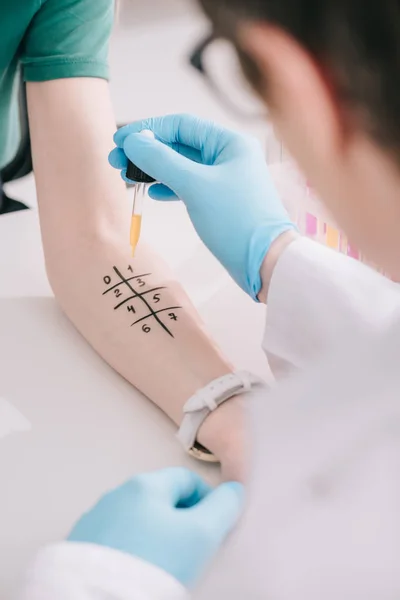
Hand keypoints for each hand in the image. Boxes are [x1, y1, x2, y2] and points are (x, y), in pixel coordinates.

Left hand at [68, 467, 243, 586]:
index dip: (207, 500)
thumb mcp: (201, 535)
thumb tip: (234, 490)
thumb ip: (223, 507)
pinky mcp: (80, 547)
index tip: (215, 529)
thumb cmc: (156, 562)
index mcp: (144, 484)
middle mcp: (116, 495)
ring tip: (165, 565)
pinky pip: (116, 541)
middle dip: (181, 520)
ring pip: (138, 521)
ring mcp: (94, 521)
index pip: (186, 479)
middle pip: (160, 499)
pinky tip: (138, 571)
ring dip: (156, 536)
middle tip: (193, 550)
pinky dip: (133, 550)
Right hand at [109, 114, 295, 299]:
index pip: (181, 125)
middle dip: (147, 151)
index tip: (120, 140)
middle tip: (117, 161)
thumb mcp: (195, 186)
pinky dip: (169, 186)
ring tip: (127, 175)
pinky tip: (153, 191)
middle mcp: (228, 156)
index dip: (147, 130)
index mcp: (229, 143)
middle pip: (179, 144)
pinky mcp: (220, 201)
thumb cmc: (237, 220)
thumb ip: (161, 160)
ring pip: (182, 166)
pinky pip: (189, 185)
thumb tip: (133, 141)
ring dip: (155, 169)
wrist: (266, 262)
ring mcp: (225, 179)